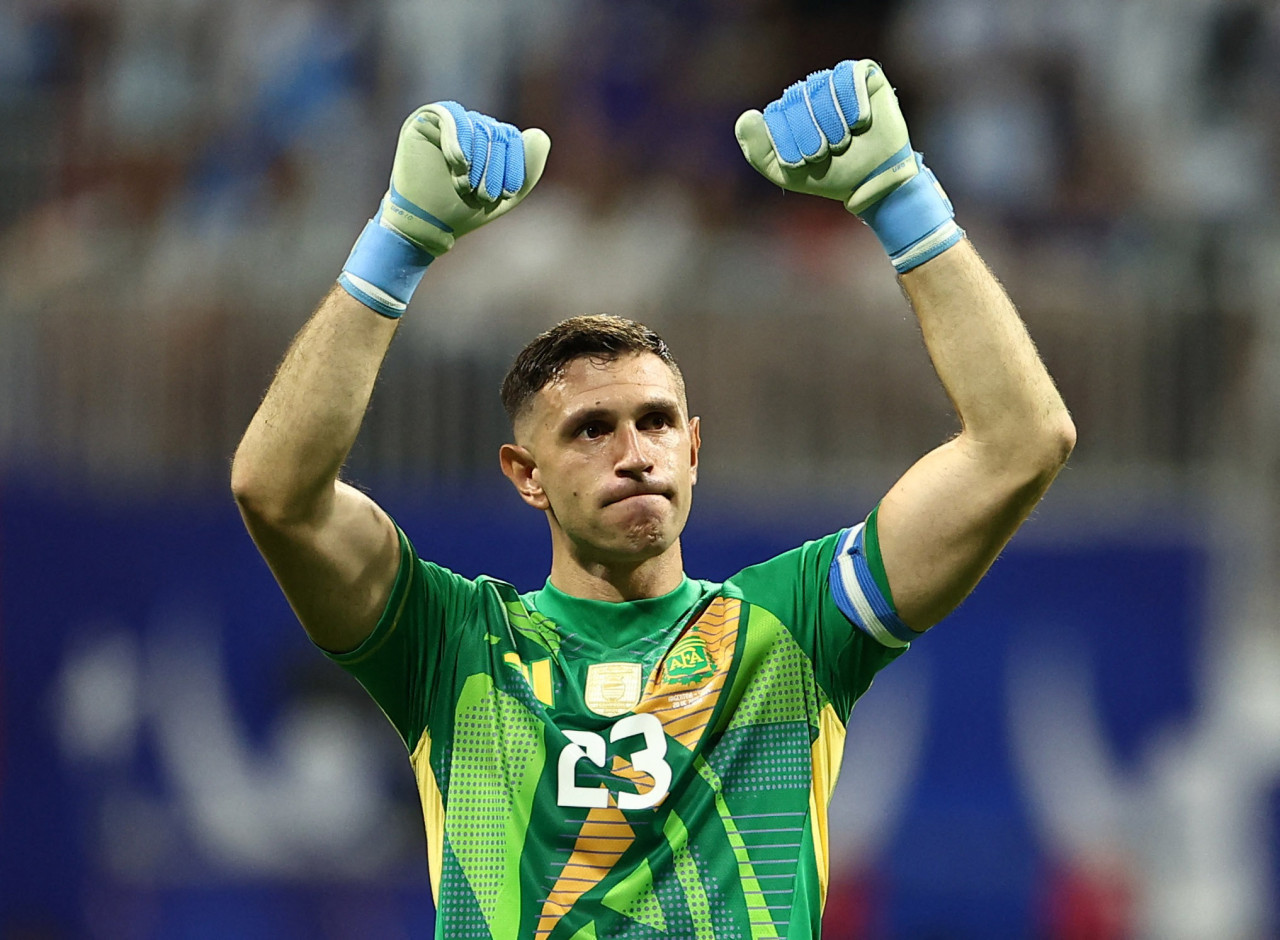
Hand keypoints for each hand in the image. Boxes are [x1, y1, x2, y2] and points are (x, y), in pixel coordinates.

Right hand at [339, 103, 550, 317]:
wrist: (426, 224)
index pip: (512, 138)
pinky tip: (459, 164)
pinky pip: (450, 116)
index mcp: (490, 140)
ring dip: (476, 160)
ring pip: (477, 126)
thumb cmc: (465, 210)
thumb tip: (540, 135)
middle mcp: (471, 125)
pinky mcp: (424, 120)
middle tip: (483, 196)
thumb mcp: (506, 195)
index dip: (514, 164)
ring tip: (465, 186)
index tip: (505, 194)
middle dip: (493, 168)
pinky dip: (458, 141)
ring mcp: (448, 121)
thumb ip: (529, 168)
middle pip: (496, 132)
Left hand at [735, 60, 961, 271]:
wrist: (872, 181)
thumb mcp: (786, 173)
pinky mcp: (865, 76)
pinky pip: (851, 75)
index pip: (776, 115)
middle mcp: (810, 91)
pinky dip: (854, 103)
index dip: (791, 143)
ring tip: (844, 142)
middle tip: (827, 152)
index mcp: (788, 110)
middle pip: (798, 100)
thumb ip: (758, 150)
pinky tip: (860, 122)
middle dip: (813, 136)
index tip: (807, 162)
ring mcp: (836, 81)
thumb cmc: (829, 176)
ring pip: (823, 88)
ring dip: (834, 124)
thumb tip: (747, 116)